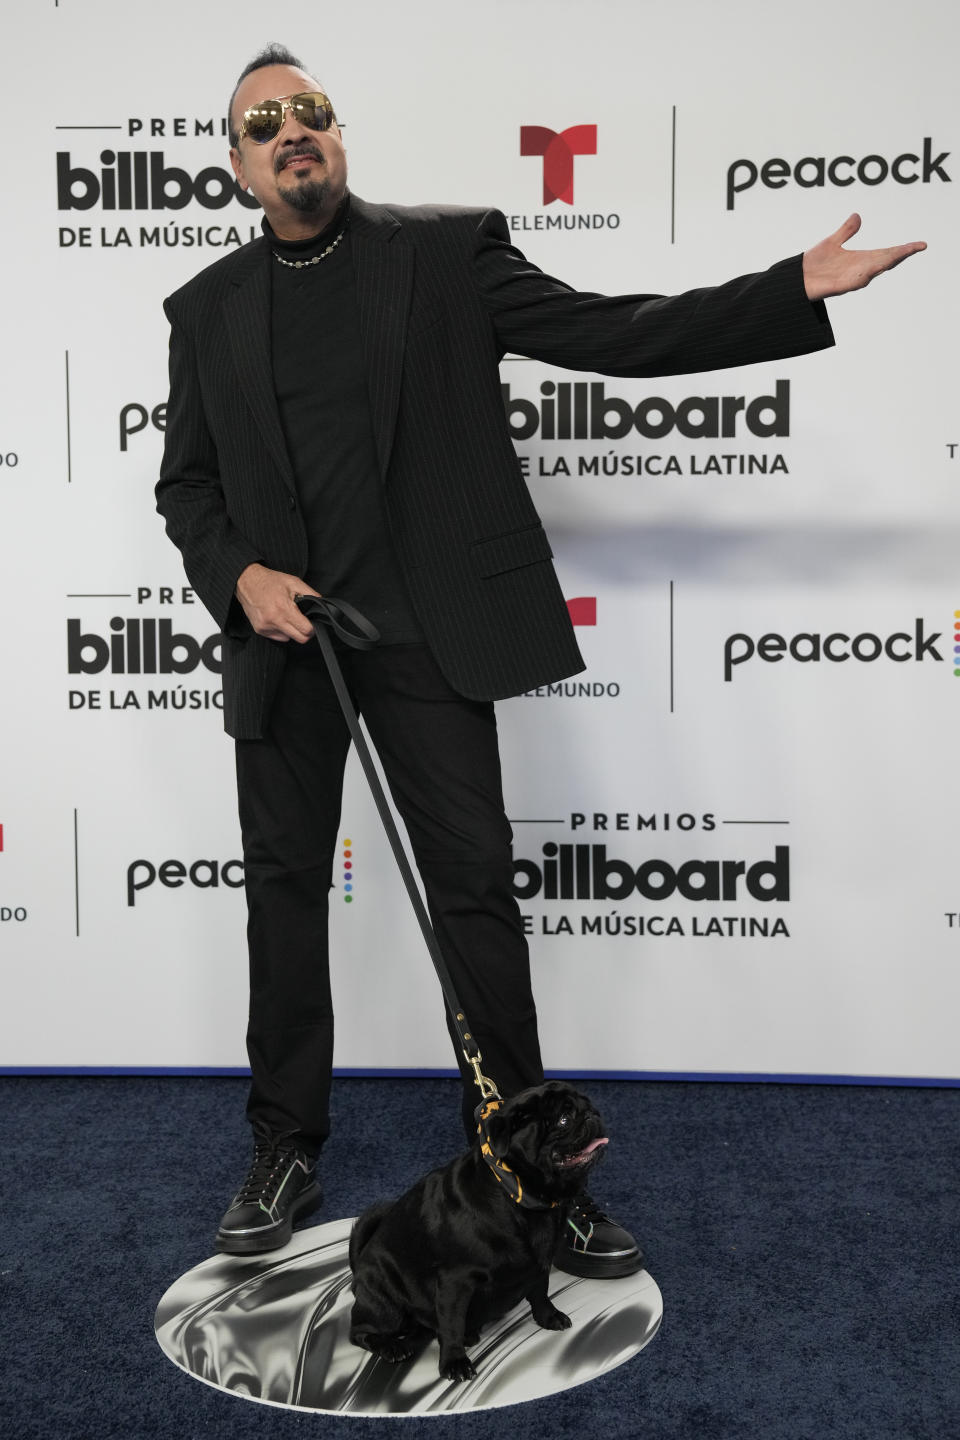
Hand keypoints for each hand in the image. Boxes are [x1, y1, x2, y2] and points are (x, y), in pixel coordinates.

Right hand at [235, 563, 319, 642]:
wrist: (246, 581)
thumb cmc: (270, 581)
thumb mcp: (294, 582)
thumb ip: (311, 594)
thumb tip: (323, 605)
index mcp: (283, 608)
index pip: (306, 630)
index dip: (312, 627)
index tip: (312, 622)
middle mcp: (273, 620)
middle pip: (299, 639)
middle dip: (304, 631)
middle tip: (303, 620)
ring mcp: (265, 627)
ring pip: (288, 639)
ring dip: (291, 630)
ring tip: (286, 615)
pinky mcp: (259, 630)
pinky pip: (277, 637)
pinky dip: (281, 630)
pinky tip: (277, 617)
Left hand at [802, 213, 925, 300]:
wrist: (795, 279)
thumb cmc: (813, 263)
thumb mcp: (832, 242)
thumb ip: (846, 231)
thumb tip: (857, 215)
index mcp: (860, 260)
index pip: (887, 253)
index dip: (904, 249)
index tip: (921, 244)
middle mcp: (859, 270)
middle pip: (885, 261)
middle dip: (901, 254)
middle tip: (917, 247)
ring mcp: (851, 279)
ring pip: (874, 270)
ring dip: (887, 262)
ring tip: (902, 253)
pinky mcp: (839, 287)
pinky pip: (856, 281)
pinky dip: (866, 274)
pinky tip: (877, 267)